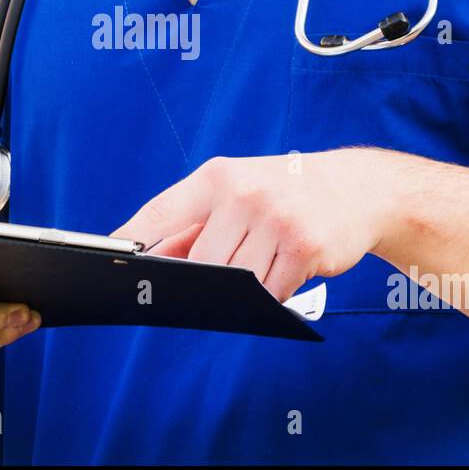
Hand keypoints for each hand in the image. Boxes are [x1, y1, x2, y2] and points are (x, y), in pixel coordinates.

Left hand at [113, 150, 405, 301]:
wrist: (358, 187)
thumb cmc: (286, 191)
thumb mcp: (239, 189)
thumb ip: (197, 222)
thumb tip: (150, 258)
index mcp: (219, 177)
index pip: (163, 212)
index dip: (133, 238)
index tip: (110, 256)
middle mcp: (245, 194)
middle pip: (199, 262)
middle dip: (204, 278)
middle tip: (221, 276)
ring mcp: (276, 219)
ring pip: (236, 282)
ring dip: (245, 287)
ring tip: (265, 262)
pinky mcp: (305, 247)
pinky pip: (272, 292)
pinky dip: (274, 292)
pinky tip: (288, 269)